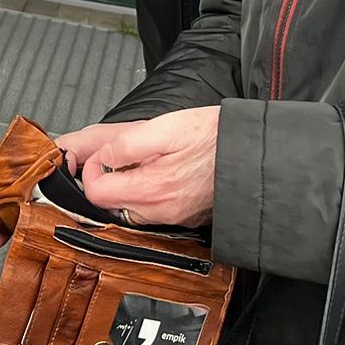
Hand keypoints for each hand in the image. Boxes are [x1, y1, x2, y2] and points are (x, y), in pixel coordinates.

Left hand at [64, 108, 220, 227]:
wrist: (253, 152)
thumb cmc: (213, 135)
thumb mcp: (165, 127)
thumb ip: (127, 144)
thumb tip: (104, 157)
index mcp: (152, 188)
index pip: (96, 193)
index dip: (92, 170)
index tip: (104, 155)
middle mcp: (162, 211)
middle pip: (111, 205)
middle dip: (108, 180)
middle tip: (122, 156)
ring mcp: (176, 217)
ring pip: (132, 210)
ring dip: (128, 188)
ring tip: (145, 162)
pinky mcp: (188, 217)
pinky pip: (154, 212)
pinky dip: (149, 195)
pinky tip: (163, 173)